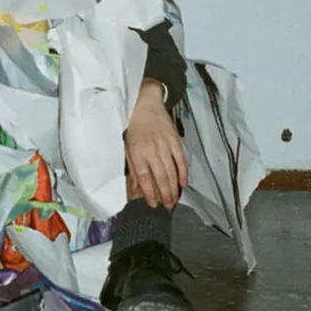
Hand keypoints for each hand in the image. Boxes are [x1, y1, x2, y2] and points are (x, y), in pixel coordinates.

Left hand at [124, 79, 186, 209]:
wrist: (145, 103)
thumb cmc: (133, 126)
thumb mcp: (127, 146)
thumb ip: (133, 167)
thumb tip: (137, 188)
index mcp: (137, 152)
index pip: (144, 178)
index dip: (149, 193)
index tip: (153, 204)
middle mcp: (151, 150)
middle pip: (160, 178)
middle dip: (165, 195)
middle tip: (168, 207)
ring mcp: (164, 145)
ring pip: (172, 172)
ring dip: (174, 189)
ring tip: (175, 201)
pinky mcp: (175, 140)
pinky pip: (181, 160)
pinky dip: (183, 173)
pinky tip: (183, 184)